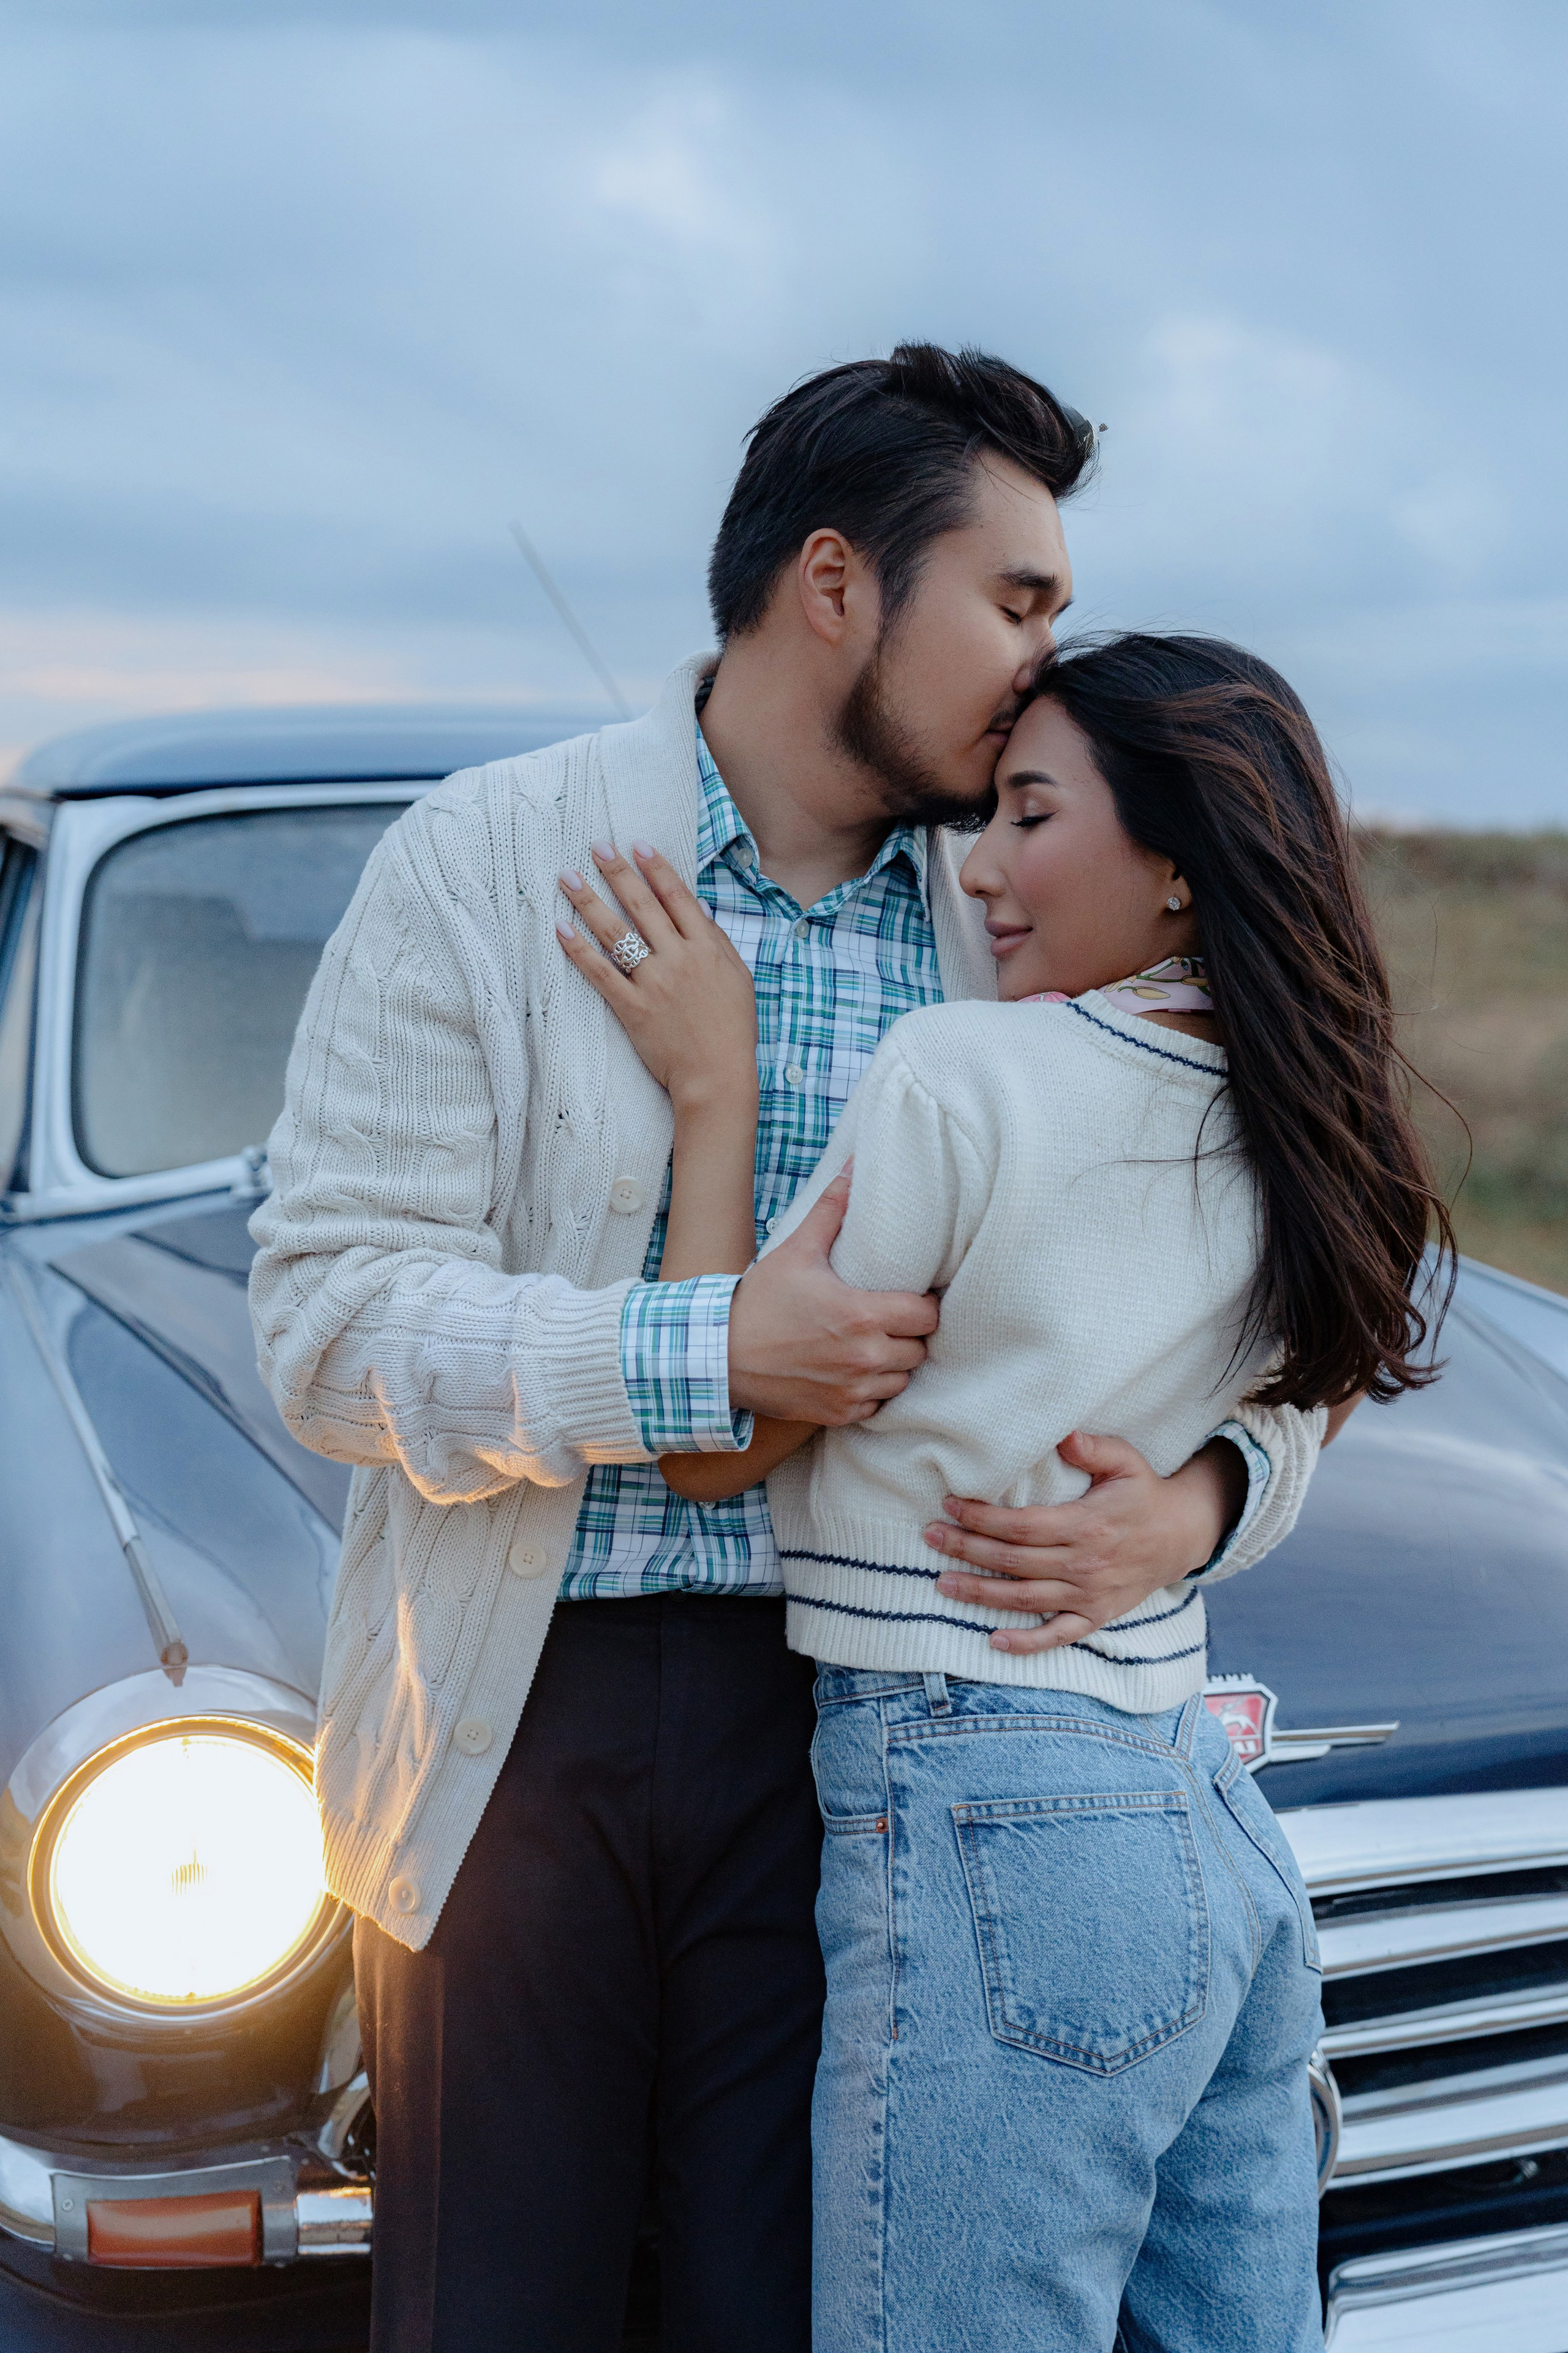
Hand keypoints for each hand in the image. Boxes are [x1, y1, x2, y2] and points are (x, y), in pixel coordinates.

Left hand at [556, 840, 756, 1110]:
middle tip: (596, 846)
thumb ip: (717, 942)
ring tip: (567, 878)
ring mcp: (654, 983)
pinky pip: (600, 973)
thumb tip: (696, 911)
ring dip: (589, 902)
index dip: (657, 868)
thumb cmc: (732, 1029)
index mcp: (707, 948)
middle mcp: (679, 959)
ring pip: (616, 934)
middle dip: (617, 872)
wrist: (718, 1076)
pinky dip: (579, 950)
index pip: (677, 898)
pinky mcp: (632, 1008)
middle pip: (643, 906)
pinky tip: (562, 928)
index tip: (638, 844)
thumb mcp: (738, 978)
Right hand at [728, 1169, 939, 1424]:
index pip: (927, 1316)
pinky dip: (872, 1391)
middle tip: (893, 1320)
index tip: (910, 1298)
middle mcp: (864, 1358)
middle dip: (911, 1335)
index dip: (924, 1305)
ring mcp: (852, 1391)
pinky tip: (854, 1372)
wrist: (719, 1356)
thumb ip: (832, 1211)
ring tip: (876, 1345)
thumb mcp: (796, 1251)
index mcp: (863, 1316)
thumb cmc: (759, 1303)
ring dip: (894, 1365)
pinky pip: (877, 1406)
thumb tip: (854, 1169)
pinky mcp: (837, 1413)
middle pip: (920, 1350)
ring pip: (902, 1380)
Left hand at [924, 1430, 1245, 1655]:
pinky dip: (1027, 1643)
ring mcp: (1089, 1594)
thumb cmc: (1144, 1493)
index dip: (982, 1518)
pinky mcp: (1096, 1616)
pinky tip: (994, 1640)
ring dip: (981, 1593)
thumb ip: (1093, 1447)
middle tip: (930, 1537)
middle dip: (967, 1549)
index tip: (950, 1505)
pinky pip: (1058, 1635)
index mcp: (1086, 1524)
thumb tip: (1062, 1434)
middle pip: (1013, 1560)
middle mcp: (1084, 1563)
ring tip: (943, 1583)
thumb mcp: (1126, 1461)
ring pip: (1025, 1598)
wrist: (1182, 1535)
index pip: (1022, 1525)